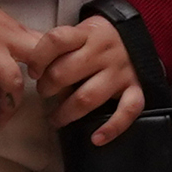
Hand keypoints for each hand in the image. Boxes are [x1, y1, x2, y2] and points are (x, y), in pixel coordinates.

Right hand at [0, 0, 50, 113]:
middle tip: (32, 105)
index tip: (54, 89)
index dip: (58, 68)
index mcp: (16, 30)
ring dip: (8, 102)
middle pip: (38, 64)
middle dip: (40, 88)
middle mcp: (6, 36)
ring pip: (10, 77)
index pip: (50, 48)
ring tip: (0, 116)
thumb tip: (8, 91)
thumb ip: (4, 57)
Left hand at [38, 13, 150, 144]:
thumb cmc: (99, 40)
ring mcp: (121, 72)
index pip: (56, 40)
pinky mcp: (136, 89)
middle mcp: (104, 52)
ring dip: (66, 112)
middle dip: (46, 87)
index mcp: (87, 34)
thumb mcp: (81, 32)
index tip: (33, 71)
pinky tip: (96, 139)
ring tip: (56, 119)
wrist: (138, 38)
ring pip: (87, 97)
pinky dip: (111, 127)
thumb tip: (33, 70)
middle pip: (65, 72)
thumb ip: (60, 47)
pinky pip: (127, 111)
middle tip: (44, 92)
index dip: (38, 57)